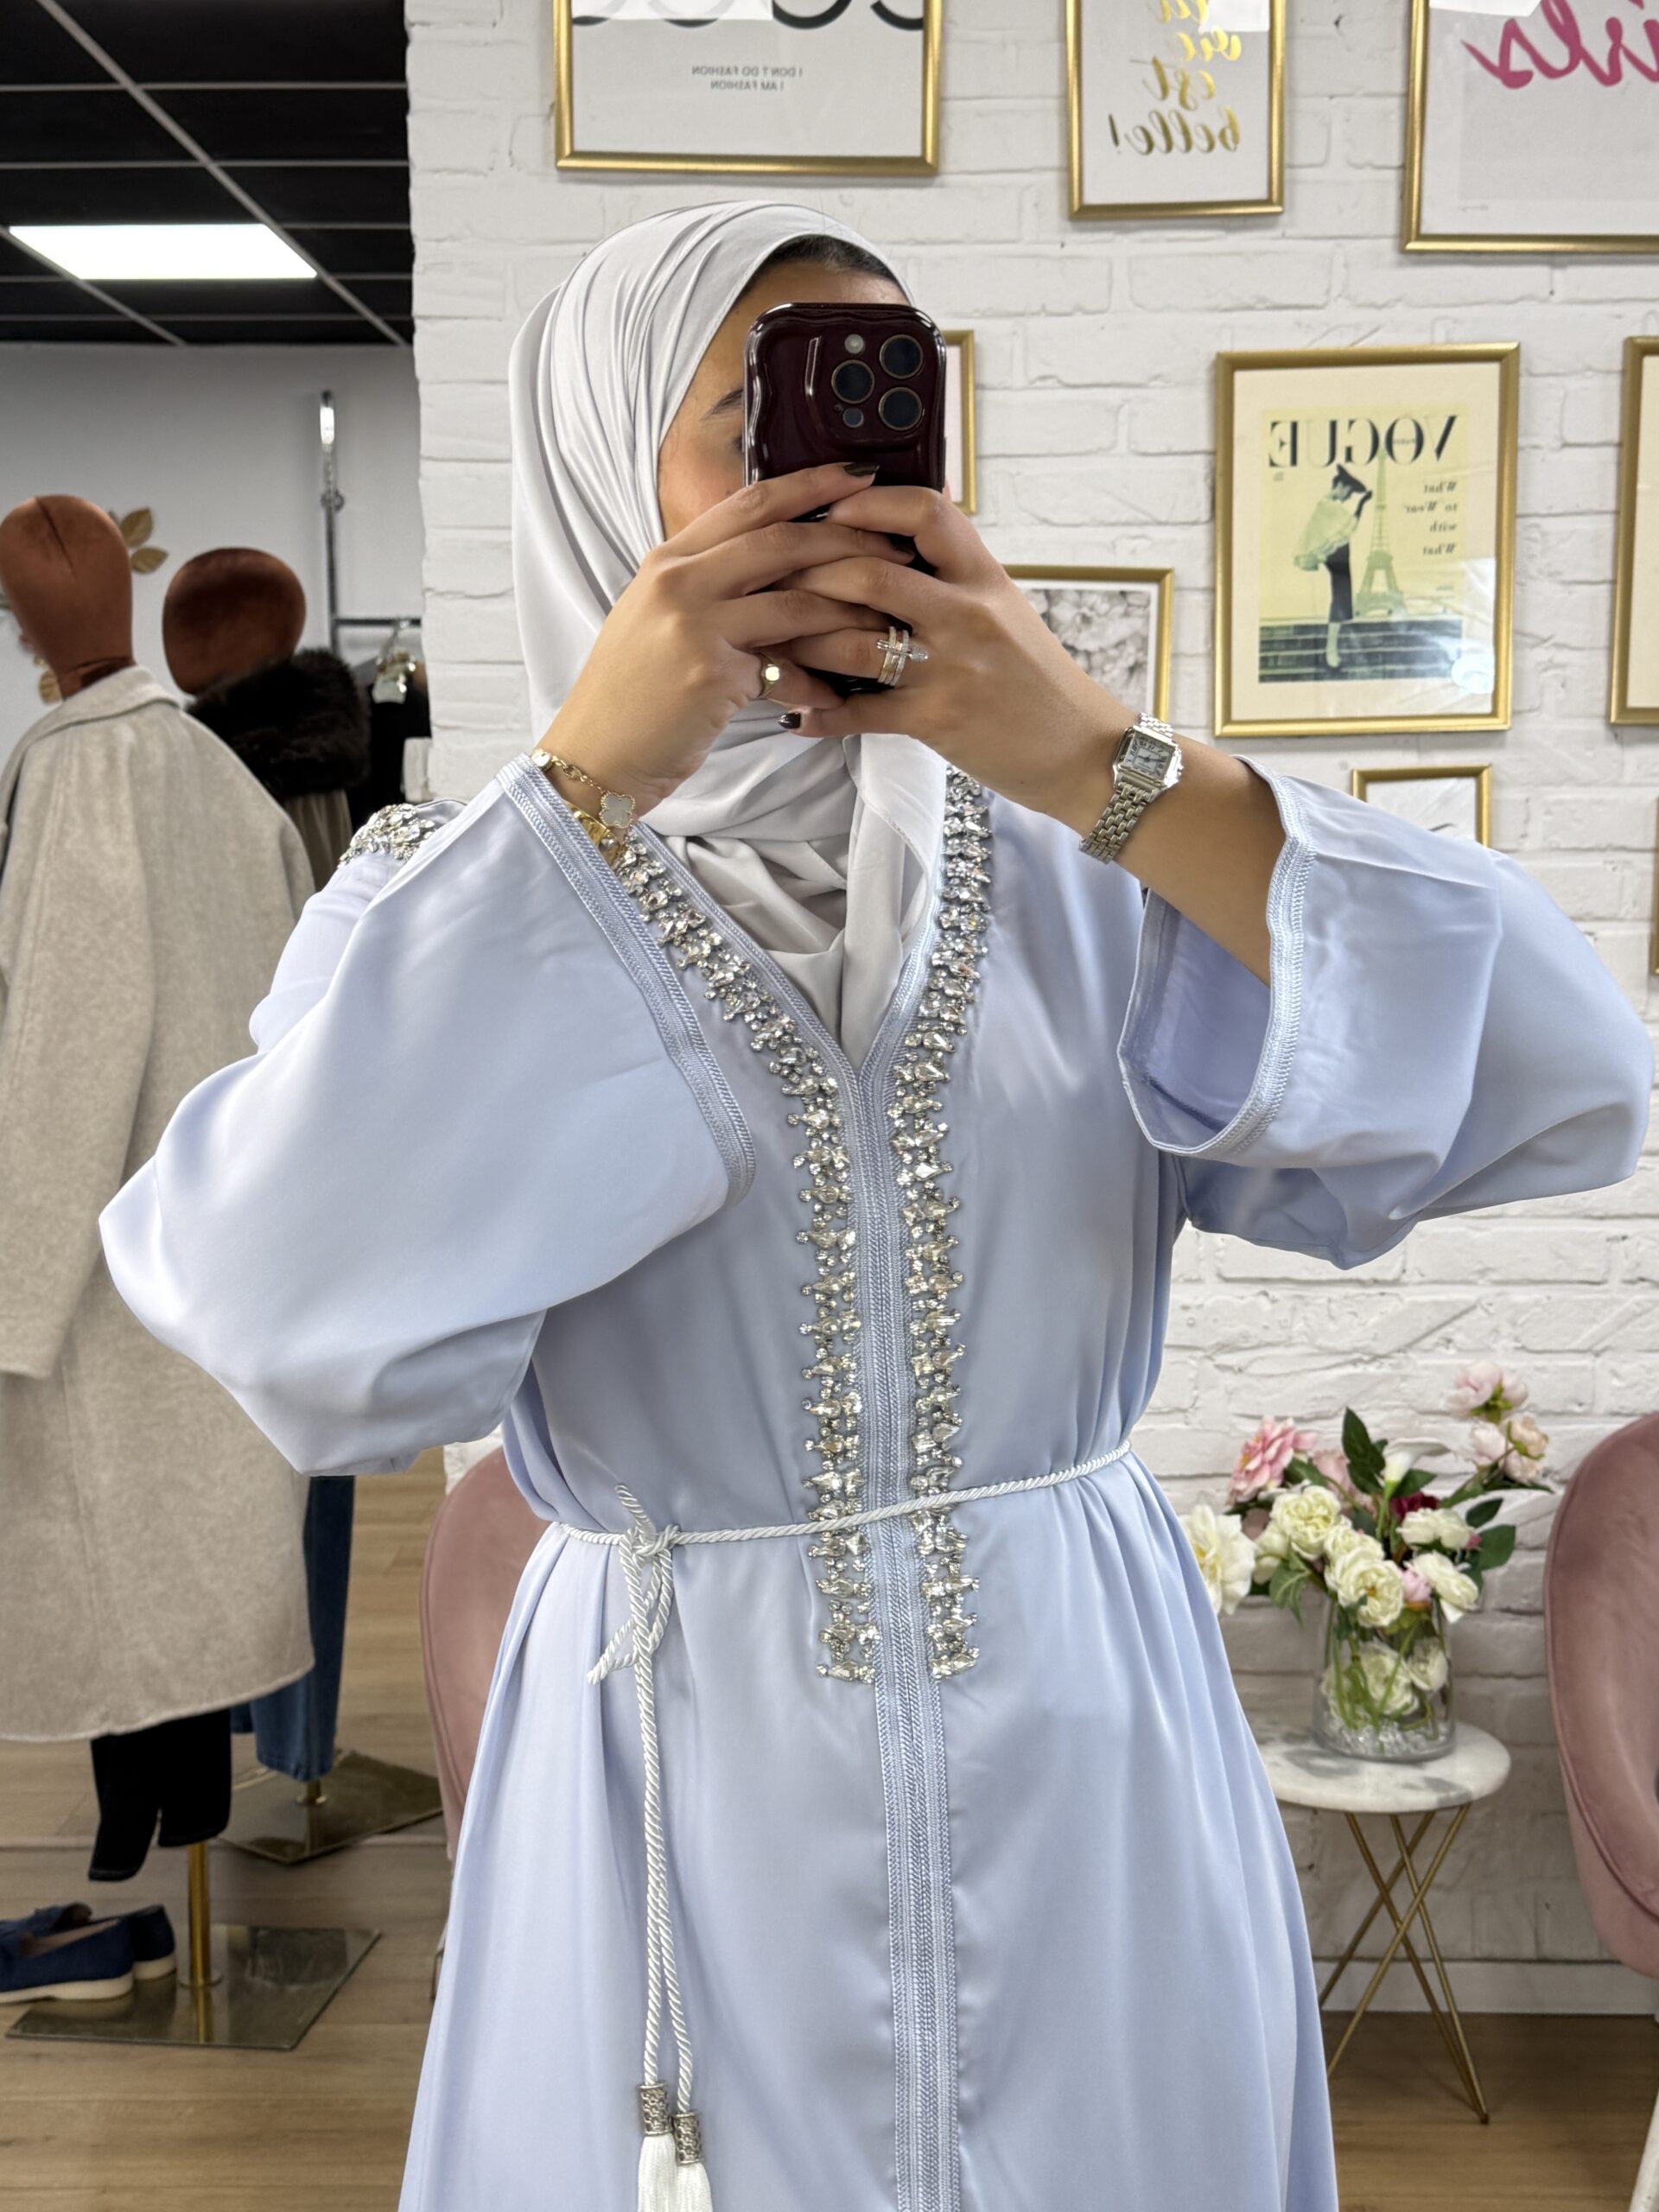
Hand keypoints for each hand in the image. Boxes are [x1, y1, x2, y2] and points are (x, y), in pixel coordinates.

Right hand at [536, 462, 907, 818]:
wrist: (596, 754)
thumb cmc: (635, 695)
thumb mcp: (660, 620)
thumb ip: (710, 587)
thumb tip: (776, 566)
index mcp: (669, 560)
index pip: (749, 503)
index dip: (809, 484)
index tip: (858, 475)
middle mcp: (679, 581)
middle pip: (781, 540)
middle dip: (847, 538)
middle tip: (896, 543)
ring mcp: (693, 624)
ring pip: (794, 600)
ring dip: (848, 610)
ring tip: (888, 619)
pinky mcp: (710, 673)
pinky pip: (786, 666)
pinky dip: (815, 681)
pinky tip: (834, 697)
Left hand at [769, 484, 1131, 828]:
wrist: (1081, 751)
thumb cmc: (1036, 681)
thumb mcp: (1005, 610)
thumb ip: (953, 577)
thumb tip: (897, 536)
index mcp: (984, 577)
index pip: (926, 512)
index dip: (870, 504)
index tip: (830, 509)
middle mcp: (967, 614)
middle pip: (869, 575)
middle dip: (808, 577)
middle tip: (771, 582)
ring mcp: (951, 669)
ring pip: (853, 643)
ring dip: (800, 644)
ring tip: (769, 643)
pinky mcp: (937, 721)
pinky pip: (861, 713)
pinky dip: (820, 714)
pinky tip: (795, 714)